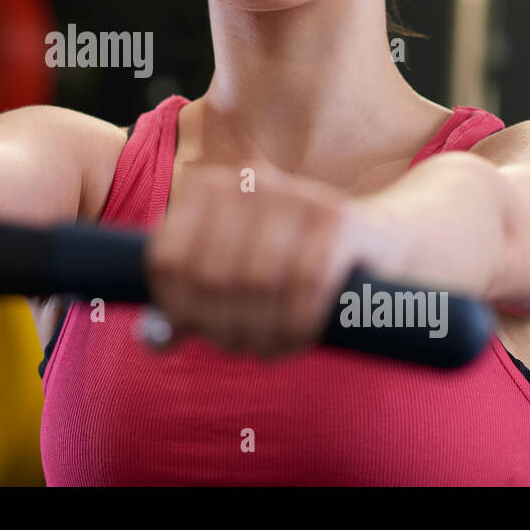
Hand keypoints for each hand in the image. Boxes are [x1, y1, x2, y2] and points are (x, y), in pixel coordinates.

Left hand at [144, 163, 387, 357]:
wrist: (378, 243)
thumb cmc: (290, 266)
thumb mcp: (233, 279)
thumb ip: (191, 306)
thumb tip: (151, 341)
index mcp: (209, 187)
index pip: (167, 258)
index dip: (175, 307)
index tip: (194, 330)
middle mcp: (251, 182)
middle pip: (211, 276)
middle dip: (221, 326)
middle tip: (238, 345)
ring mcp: (299, 195)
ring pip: (258, 281)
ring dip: (261, 330)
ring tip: (266, 346)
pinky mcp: (342, 219)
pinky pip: (307, 283)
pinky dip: (298, 324)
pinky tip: (298, 338)